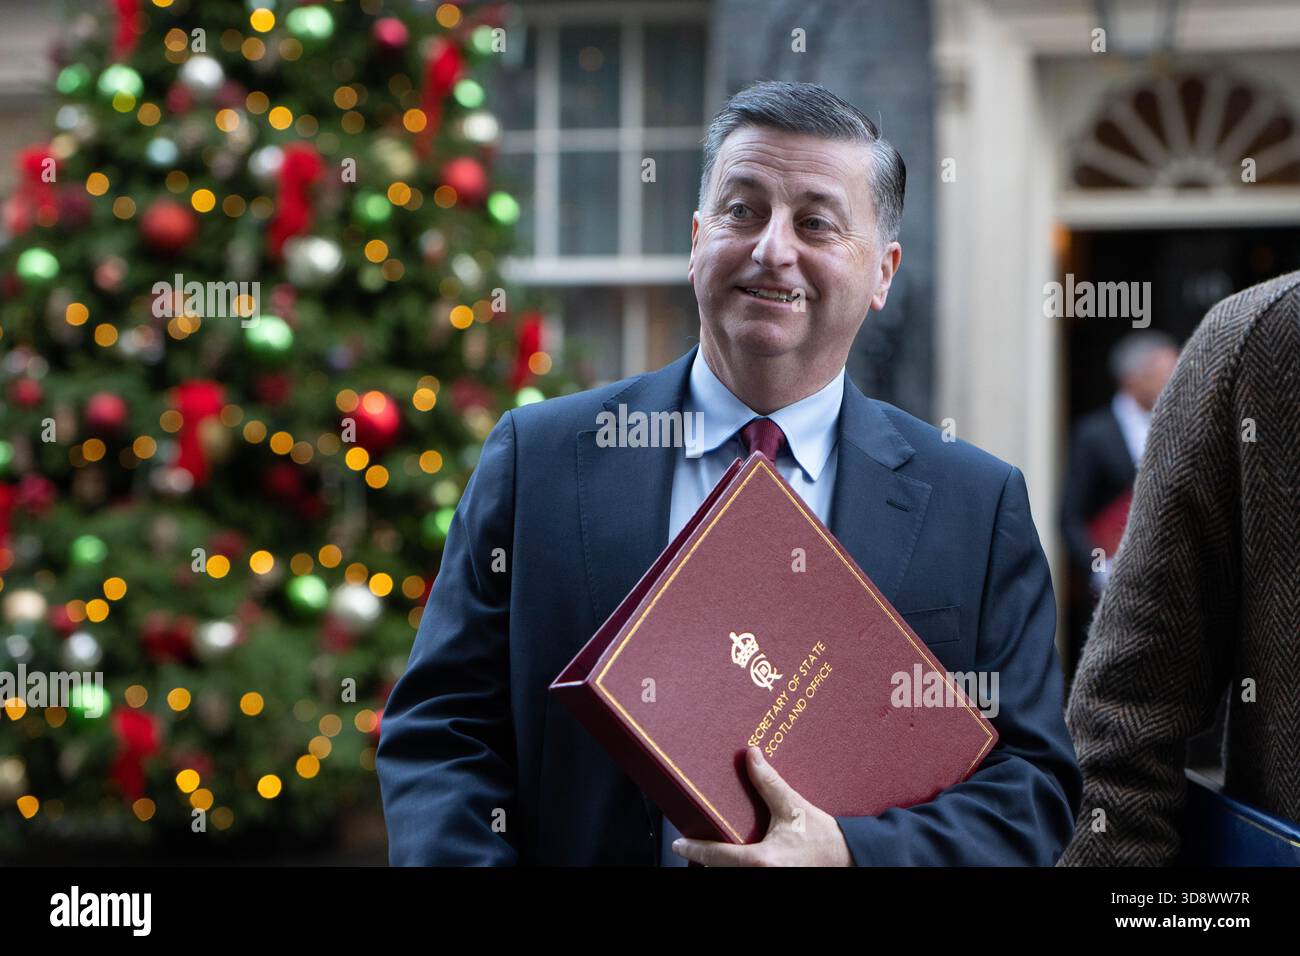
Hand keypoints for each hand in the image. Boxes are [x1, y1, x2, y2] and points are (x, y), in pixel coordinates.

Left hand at [671, 746, 853, 865]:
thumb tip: (752, 755)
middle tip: (695, 844)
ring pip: (733, 874)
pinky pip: (747, 874)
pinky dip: (739, 867)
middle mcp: (761, 876)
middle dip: (707, 859)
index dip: (694, 849)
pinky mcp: (776, 881)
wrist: (852, 859)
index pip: (715, 856)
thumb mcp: (793, 807)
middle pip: (720, 870)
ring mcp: (768, 881)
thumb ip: (769, 783)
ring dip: (724, 864)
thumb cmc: (824, 839)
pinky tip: (739, 858)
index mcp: (761, 860)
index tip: (679, 844)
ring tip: (715, 850)